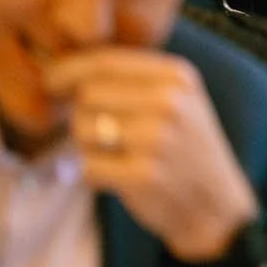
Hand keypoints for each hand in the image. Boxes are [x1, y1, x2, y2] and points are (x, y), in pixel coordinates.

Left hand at [44, 47, 260, 263]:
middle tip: (99, 133)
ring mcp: (157, 138)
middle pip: (87, 96)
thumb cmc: (184, 148)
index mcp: (177, 76)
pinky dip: (92, 174)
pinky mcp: (143, 174)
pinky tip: (118, 176)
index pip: (105, 61)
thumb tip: (60, 70)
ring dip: (86, 146)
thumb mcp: (177, 100)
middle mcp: (169, 101)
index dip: (68, 71)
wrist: (215, 205)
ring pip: (82, 130)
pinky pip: (86, 166)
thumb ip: (132, 80)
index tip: (51, 83)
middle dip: (82, 115)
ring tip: (117, 156)